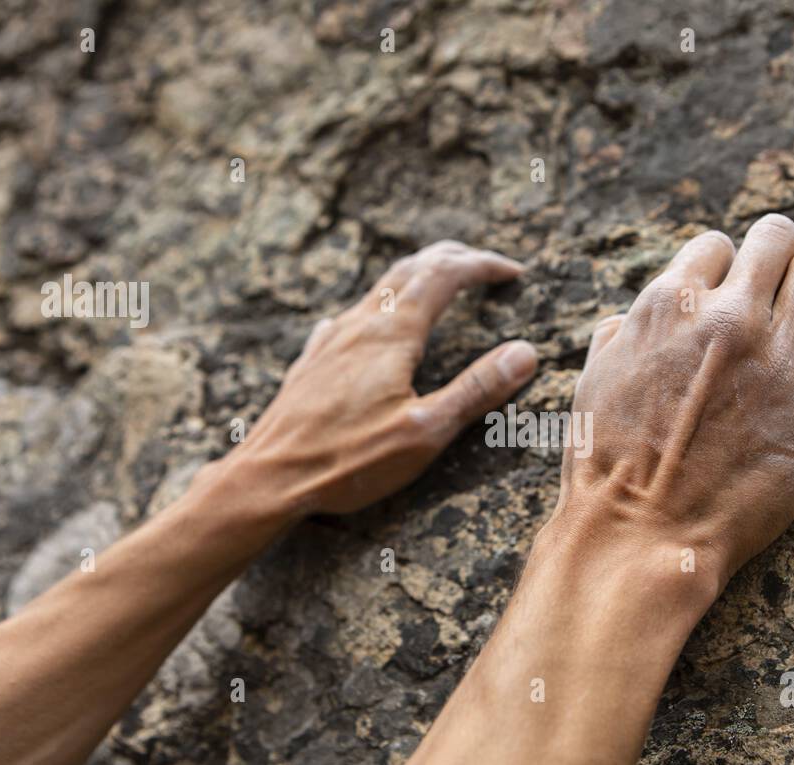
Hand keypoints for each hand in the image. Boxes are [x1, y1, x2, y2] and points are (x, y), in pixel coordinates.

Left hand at [227, 241, 537, 516]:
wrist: (267, 477)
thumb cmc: (347, 461)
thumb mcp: (426, 431)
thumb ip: (477, 389)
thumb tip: (526, 352)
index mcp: (392, 334)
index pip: (445, 277)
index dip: (483, 267)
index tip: (514, 272)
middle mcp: (359, 324)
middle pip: (410, 268)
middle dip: (453, 258)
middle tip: (485, 263)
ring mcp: (331, 339)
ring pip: (378, 287)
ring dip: (417, 275)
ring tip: (440, 281)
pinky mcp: (312, 360)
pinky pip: (351, 315)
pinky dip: (380, 304)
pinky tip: (371, 322)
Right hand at [549, 214, 793, 596]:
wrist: (638, 541)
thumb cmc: (606, 469)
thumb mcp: (591, 384)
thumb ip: (619, 335)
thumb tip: (636, 316)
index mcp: (669, 308)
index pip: (715, 245)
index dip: (723, 263)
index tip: (729, 286)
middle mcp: (728, 322)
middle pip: (776, 240)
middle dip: (778, 252)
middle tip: (779, 277)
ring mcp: (778, 366)